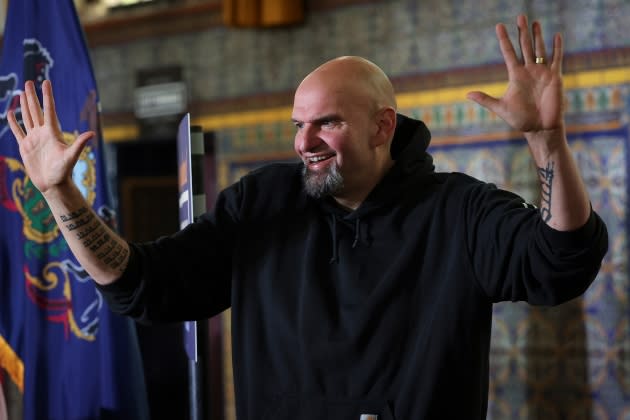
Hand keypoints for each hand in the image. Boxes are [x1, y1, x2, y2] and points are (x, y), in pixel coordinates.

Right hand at [7, 80, 93, 194]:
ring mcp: (34, 139)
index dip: (47, 96)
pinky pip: (18, 131)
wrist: (53, 184)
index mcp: (53, 133)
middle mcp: (43, 133)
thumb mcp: (71, 157)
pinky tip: (11, 113)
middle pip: (36, 110)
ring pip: (28, 117)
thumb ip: (79, 144)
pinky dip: (14, 122)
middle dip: (32, 96)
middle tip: (29, 82)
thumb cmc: (64, 172)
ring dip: (24, 105)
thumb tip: (91, 134)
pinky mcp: (25, 146)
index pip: (49, 110)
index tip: (46, 82)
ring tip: (22, 92)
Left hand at [467, 15, 563, 136]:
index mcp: (516, 75)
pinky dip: (557, 48)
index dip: (504, 39)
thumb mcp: (501, 107)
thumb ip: (485, 99)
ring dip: (537, 36)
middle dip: (522, 32)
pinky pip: (556, 59)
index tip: (499, 26)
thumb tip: (467, 94)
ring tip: (534, 22)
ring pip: (539, 49)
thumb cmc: (520, 119)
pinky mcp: (554, 77)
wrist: (540, 127)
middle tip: (520, 16)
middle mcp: (529, 70)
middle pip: (524, 46)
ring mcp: (542, 72)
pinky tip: (556, 35)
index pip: (509, 53)